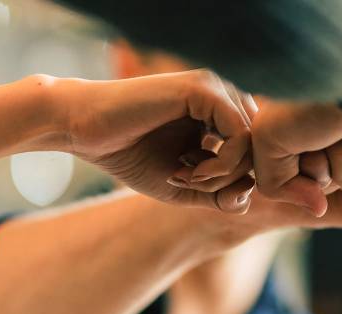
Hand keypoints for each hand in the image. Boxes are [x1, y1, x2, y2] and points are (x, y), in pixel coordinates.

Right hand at [60, 70, 257, 211]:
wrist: (85, 130)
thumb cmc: (131, 156)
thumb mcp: (185, 187)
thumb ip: (221, 196)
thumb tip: (250, 194)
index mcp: (221, 115)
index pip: (254, 154)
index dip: (232, 182)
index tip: (195, 189)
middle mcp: (224, 98)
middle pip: (257, 151)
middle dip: (228, 180)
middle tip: (189, 185)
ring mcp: (216, 89)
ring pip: (253, 144)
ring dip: (223, 175)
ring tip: (187, 179)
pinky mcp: (205, 89)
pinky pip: (240, 136)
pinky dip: (221, 165)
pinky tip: (190, 171)